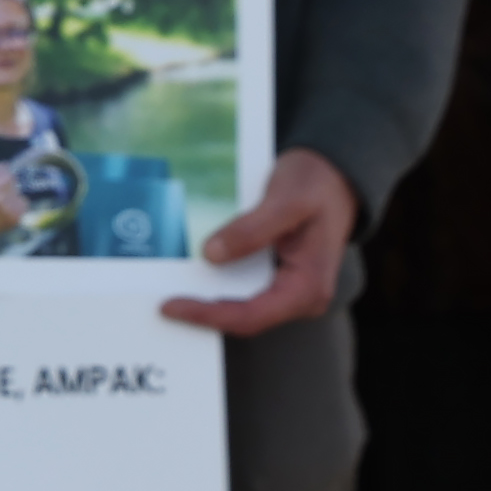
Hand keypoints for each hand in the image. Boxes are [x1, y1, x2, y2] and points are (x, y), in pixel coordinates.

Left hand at [165, 146, 353, 335]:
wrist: (333, 173)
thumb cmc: (316, 184)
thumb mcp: (286, 200)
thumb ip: (252, 229)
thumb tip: (211, 254)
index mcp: (308, 287)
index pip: (251, 316)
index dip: (208, 315)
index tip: (170, 307)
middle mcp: (299, 296)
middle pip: (242, 317)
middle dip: (202, 313)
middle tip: (157, 303)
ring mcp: (287, 287)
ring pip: (239, 305)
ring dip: (205, 300)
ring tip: (164, 290)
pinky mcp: (275, 274)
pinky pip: (241, 287)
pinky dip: (214, 283)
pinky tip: (186, 273)